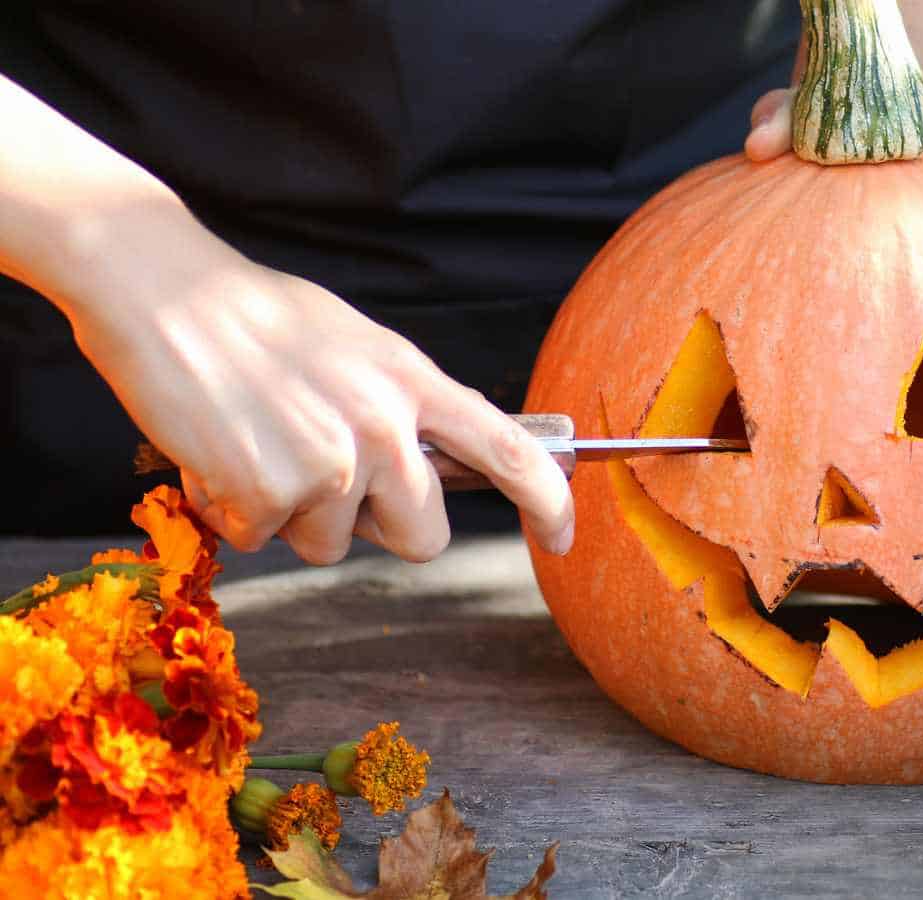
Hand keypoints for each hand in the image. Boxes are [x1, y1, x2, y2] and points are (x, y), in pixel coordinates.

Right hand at [1, 73, 572, 563]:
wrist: (161, 291)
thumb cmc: (255, 317)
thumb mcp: (358, 348)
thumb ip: (404, 405)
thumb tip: (436, 464)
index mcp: (414, 383)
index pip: (511, 453)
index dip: (549, 503)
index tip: (563, 538)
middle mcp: (385, 427)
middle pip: (424, 536)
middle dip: (379, 526)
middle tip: (323, 475)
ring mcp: (331, 463)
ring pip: (332, 544)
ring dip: (293, 514)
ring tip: (258, 441)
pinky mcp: (269, 494)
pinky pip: (264, 538)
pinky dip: (235, 509)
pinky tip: (218, 451)